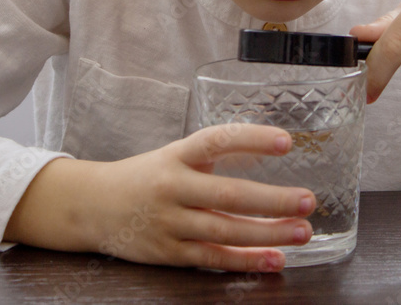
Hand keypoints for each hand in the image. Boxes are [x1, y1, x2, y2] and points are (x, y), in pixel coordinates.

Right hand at [6, 124, 315, 272]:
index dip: (251, 140)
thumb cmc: (147, 177)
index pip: (216, 141)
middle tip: (308, 201)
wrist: (93, 206)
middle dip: (272, 200)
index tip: (286, 142)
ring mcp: (169, 223)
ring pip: (224, 231)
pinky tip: (275, 260)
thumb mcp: (175, 156)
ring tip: (301, 232)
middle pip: (228, 195)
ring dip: (267, 234)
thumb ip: (214, 157)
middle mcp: (172, 187)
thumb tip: (271, 150)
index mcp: (176, 155)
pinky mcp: (169, 253)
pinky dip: (246, 261)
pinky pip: (213, 258)